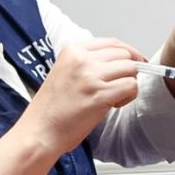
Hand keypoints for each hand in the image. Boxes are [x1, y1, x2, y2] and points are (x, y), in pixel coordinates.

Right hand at [18, 38, 143, 154]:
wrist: (39, 131)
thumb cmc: (51, 109)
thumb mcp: (63, 72)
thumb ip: (87, 63)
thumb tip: (116, 63)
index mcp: (72, 51)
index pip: (112, 43)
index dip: (128, 53)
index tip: (135, 62)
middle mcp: (82, 59)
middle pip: (124, 54)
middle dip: (130, 70)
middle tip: (123, 85)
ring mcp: (91, 76)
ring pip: (130, 69)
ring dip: (129, 83)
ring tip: (114, 97)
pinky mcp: (100, 95)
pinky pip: (130, 86)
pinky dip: (128, 96)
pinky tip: (114, 104)